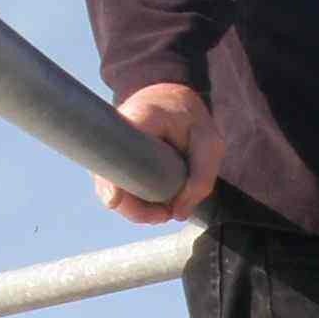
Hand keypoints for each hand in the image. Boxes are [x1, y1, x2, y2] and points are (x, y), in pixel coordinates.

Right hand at [98, 83, 222, 223]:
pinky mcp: (113, 158)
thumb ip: (201, 178)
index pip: (117, 150)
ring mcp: (112, 146)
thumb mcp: (210, 144)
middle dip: (133, 207)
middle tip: (164, 215)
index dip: (109, 180)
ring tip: (165, 211)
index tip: (113, 200)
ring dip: (136, 207)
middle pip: (109, 177)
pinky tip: (155, 206)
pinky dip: (134, 200)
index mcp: (141, 117)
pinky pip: (117, 184)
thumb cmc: (193, 122)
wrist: (175, 102)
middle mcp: (117, 131)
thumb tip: (178, 213)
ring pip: (111, 186)